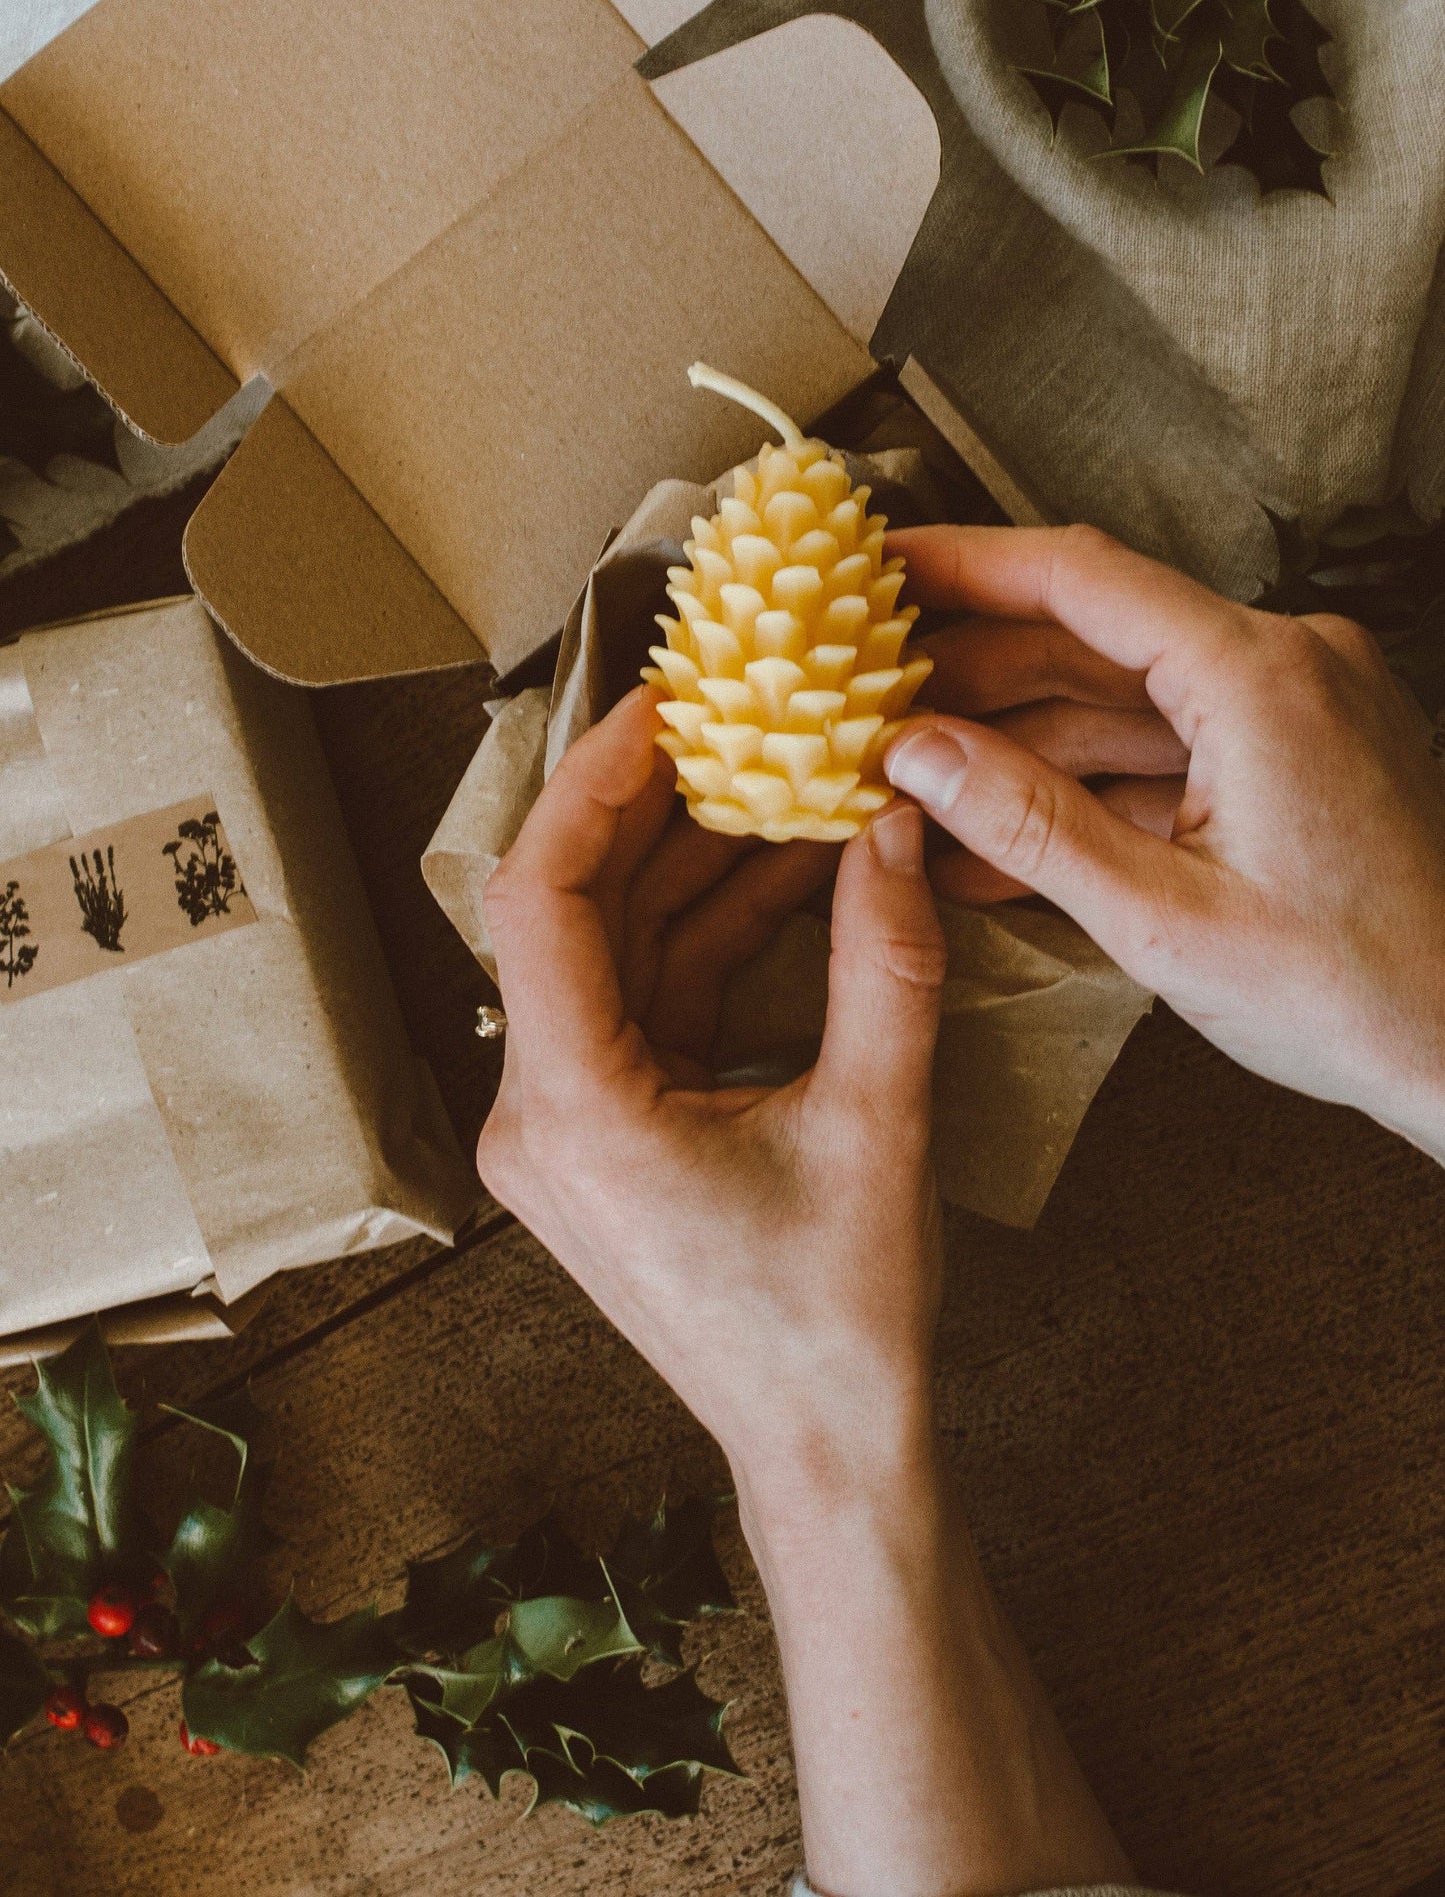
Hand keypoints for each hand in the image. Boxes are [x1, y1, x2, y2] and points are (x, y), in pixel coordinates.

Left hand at [478, 686, 1131, 1895]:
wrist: (825, 1452)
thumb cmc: (838, 1321)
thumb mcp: (880, 1121)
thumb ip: (886, 959)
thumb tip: (897, 821)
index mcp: (572, 1107)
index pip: (546, 896)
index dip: (599, 781)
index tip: (667, 699)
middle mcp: (538, 1110)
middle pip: (578, 911)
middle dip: (663, 809)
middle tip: (739, 716)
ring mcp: (568, 1125)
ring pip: (619, 951)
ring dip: (700, 869)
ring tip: (786, 778)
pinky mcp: (611, 1134)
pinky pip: (650, 1001)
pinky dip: (713, 938)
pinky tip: (789, 872)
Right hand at [885, 524, 1444, 1160]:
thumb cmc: (1354, 995)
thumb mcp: (1164, 919)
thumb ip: (1029, 824)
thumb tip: (910, 751)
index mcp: (1258, 675)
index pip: (1080, 576)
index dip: (964, 562)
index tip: (872, 560)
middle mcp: (1285, 664)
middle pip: (1092, 636)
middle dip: (972, 673)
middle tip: (860, 695)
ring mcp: (1296, 709)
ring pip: (1123, 697)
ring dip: (1018, 743)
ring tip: (907, 785)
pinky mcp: (1299, 757)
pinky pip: (1168, 749)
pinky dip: (1087, 785)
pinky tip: (996, 836)